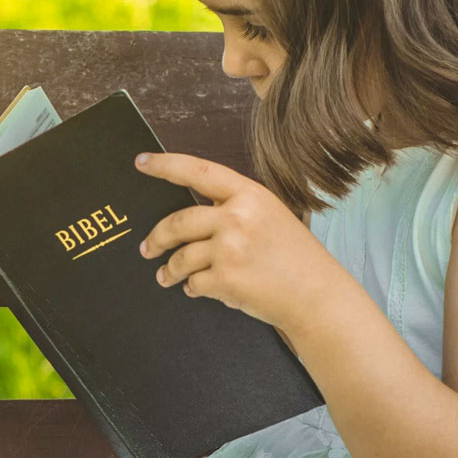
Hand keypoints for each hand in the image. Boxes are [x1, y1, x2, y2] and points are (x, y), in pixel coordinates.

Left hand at [134, 151, 347, 333]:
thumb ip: (234, 210)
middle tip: (147, 248)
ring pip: (181, 257)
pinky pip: (193, 283)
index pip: (199, 171)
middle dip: (157, 237)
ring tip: (167, 276)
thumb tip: (191, 220)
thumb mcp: (271, 216)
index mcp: (249, 194)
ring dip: (170, 270)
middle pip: (178, 221)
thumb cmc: (295, 257)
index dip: (166, 165)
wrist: (316, 295)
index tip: (141, 162)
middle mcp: (237, 216)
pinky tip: (198, 289)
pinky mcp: (225, 278)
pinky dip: (192, 289)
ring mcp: (229, 248)